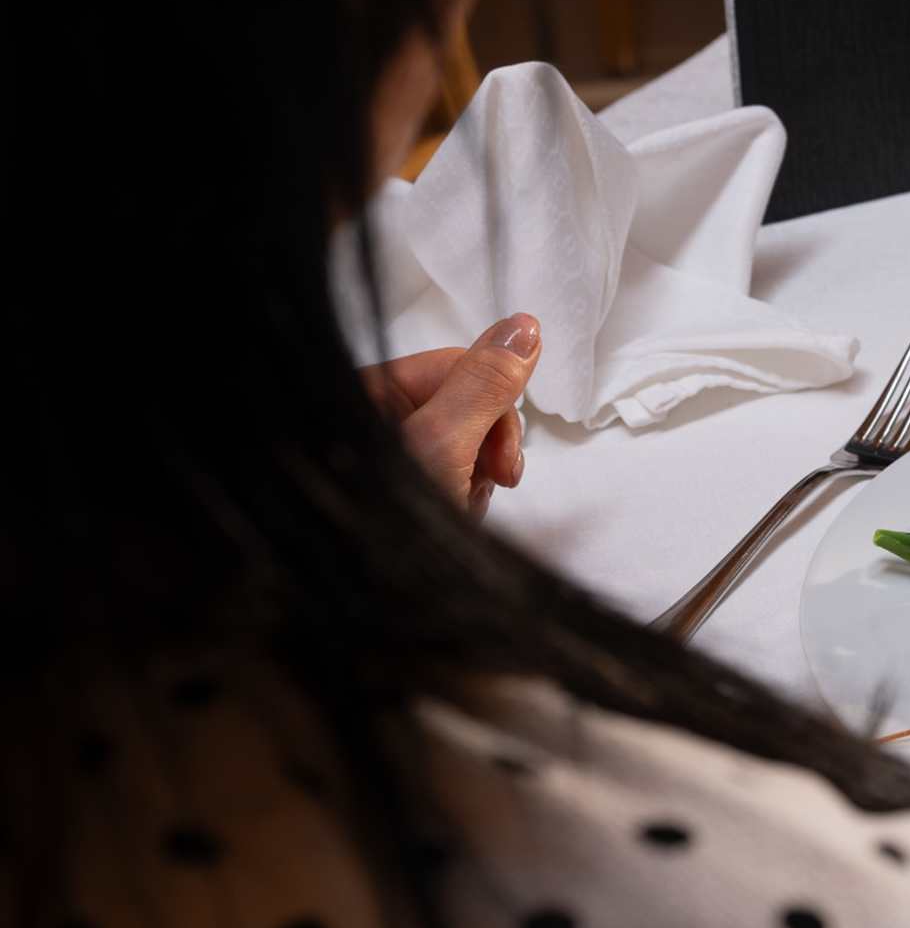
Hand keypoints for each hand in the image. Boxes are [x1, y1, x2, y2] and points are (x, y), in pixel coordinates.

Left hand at [364, 314, 540, 516]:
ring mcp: (391, 451)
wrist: (368, 602)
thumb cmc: (385, 521)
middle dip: (486, 449)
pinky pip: (453, 471)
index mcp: (369, 390)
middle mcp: (376, 416)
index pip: (459, 366)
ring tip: (460, 508)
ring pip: (466, 442)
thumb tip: (524, 325)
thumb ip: (485, 383)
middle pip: (468, 404)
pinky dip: (464, 496)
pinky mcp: (402, 483)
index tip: (503, 459)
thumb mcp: (444, 444)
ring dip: (478, 478)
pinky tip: (453, 516)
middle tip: (490, 483)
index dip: (495, 407)